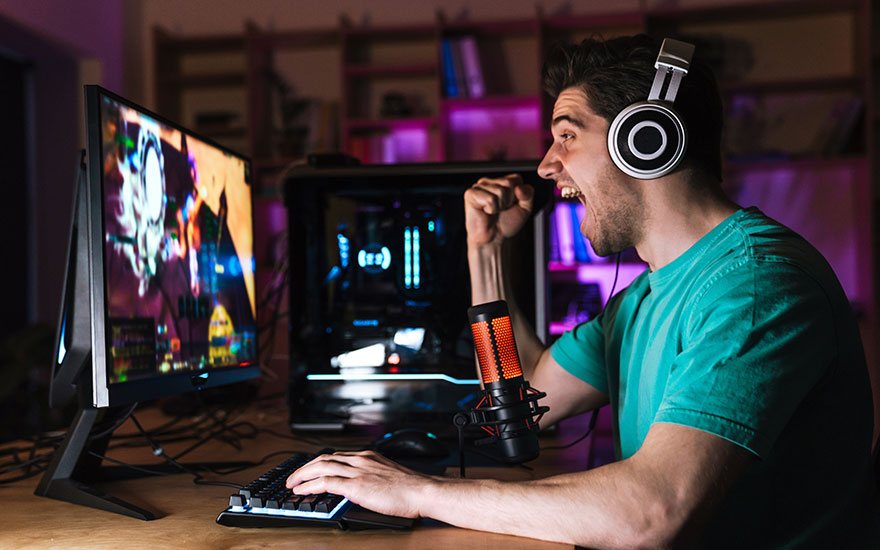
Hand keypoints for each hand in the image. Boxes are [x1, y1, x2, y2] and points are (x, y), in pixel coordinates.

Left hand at [285, 450, 433, 517]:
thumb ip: (372, 477)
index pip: (337, 456)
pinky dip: (310, 485)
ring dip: (302, 474)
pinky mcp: (356, 486)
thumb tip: (361, 488)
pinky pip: (326, 482)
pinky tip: (302, 490)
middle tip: (294, 476)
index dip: (319, 463)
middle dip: (306, 467)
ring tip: (292, 483)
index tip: (310, 470)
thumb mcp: (388, 476)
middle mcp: (361, 460)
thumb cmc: (411, 489)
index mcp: (368, 456)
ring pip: (321, 467)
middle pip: (324, 458)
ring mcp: (358, 471)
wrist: (422, 491)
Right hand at [464, 174, 533, 246]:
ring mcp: (478, 187)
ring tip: (493, 212)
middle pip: (508, 183)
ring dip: (499, 206)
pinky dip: (491, 209)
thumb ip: (528, 194)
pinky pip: (489, 199)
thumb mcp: (525, 208)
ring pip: (500, 191)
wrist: (493, 239)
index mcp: (500, 182)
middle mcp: (489, 182)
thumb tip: (519, 188)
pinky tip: (486, 212)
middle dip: (508, 201)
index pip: (516, 178)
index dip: (518, 195)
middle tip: (501, 210)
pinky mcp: (470, 194)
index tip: (510, 205)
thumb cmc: (506, 223)